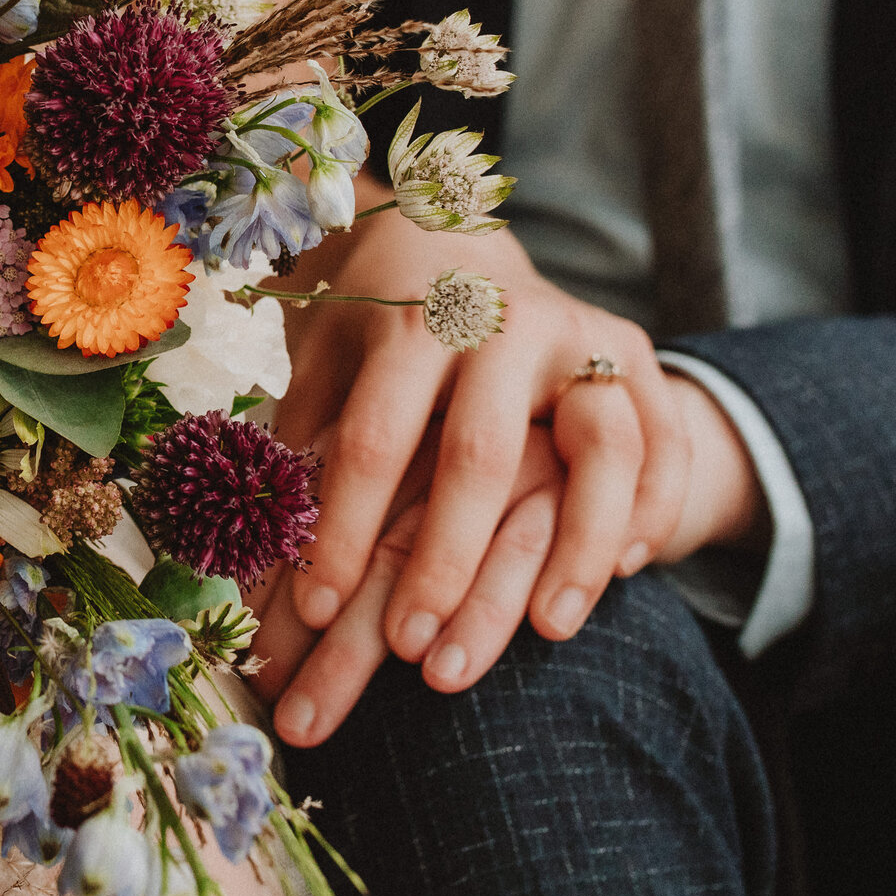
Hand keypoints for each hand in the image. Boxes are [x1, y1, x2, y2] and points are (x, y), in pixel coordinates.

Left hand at [260, 195, 689, 744]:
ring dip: (577, 544)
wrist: (455, 241)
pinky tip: (624, 572)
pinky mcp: (635, 357)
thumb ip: (294, 454)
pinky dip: (653, 505)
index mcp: (406, 320)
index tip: (314, 612)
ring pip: (598, 445)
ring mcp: (579, 337)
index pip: (369, 438)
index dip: (339, 529)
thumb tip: (234, 572)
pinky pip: (661, 439)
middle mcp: (499, 322)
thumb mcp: (320, 370)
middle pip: (480, 453)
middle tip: (411, 654)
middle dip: (444, 559)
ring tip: (547, 633)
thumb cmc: (369, 330)